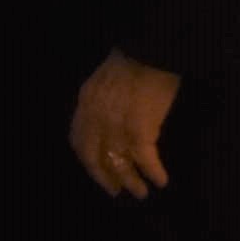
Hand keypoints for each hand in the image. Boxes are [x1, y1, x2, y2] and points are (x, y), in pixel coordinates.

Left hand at [70, 54, 176, 198]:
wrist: (153, 48)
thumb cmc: (135, 59)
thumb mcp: (106, 80)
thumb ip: (101, 104)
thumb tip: (108, 129)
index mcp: (86, 101)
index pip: (78, 139)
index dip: (88, 160)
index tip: (98, 172)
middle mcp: (96, 116)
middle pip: (93, 157)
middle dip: (104, 177)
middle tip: (116, 191)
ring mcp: (116, 124)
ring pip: (118, 162)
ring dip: (130, 181)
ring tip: (141, 192)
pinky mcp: (139, 129)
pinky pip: (144, 158)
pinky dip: (153, 172)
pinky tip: (161, 180)